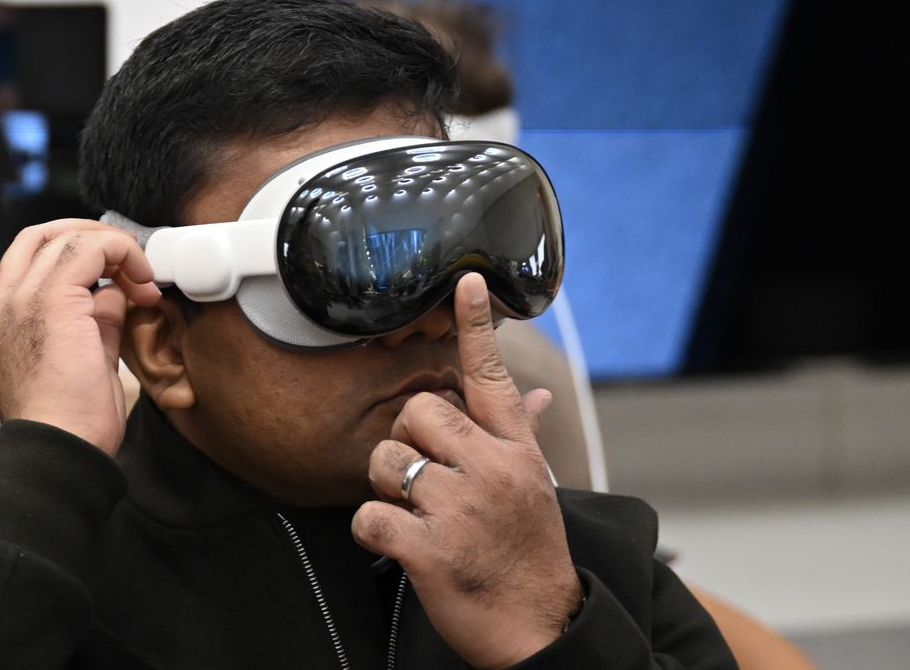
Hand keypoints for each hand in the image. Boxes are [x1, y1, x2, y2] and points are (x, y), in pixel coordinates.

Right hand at [0, 219, 160, 454]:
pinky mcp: (50, 302)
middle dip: (89, 235)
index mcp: (6, 324)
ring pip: (63, 237)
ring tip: (142, 276)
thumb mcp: (86, 360)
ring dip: (111, 246)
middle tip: (129, 258)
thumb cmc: (73, 424)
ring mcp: (21, 301)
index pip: (31, 262)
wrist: (58, 451)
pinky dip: (120, 252)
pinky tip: (142, 282)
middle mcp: (4, 306)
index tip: (118, 277)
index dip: (78, 254)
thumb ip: (95, 321)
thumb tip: (114, 292)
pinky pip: (87, 250)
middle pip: (38, 237)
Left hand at [352, 273, 581, 668]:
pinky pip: (368, 515)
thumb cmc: (530, 554)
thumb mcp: (535, 488)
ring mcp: (460, 508)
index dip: (475, 326)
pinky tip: (399, 543)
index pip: (492, 376)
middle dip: (408, 443)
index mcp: (516, 451)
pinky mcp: (428, 549)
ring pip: (385, 460)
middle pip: (417, 412)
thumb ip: (523, 437)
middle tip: (426, 479)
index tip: (464, 282)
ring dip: (388, 489)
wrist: (540, 627)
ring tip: (418, 514)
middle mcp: (491, 470)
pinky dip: (372, 531)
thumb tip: (536, 396)